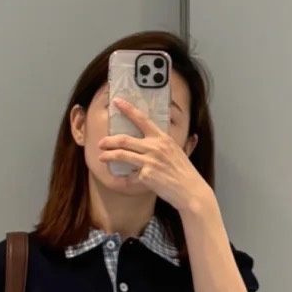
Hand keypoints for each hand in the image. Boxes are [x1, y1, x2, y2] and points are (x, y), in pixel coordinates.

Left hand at [102, 96, 211, 215]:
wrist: (190, 190)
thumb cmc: (184, 172)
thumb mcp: (177, 150)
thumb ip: (163, 144)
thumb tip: (154, 139)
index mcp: (162, 138)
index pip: (142, 119)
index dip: (128, 109)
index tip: (116, 101)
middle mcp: (155, 147)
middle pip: (125, 139)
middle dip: (109, 141)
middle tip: (101, 143)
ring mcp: (150, 161)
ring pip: (121, 155)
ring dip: (108, 156)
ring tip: (101, 157)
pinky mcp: (146, 176)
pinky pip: (129, 177)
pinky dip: (122, 180)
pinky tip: (117, 180)